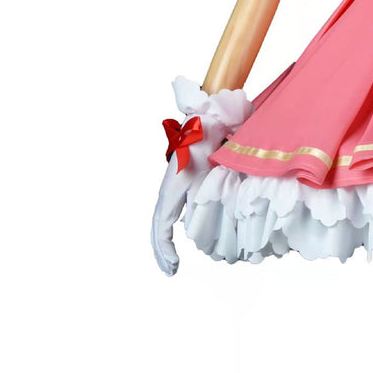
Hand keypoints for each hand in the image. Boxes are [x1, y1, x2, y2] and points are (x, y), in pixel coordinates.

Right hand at [150, 77, 251, 275]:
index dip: (163, 243)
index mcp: (177, 176)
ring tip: (171, 267)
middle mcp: (173, 183)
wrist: (212, 106)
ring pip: (166, 220)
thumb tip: (210, 101)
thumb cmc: (212, 114)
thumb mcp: (212, 119)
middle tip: (171, 271)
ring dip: (166, 243)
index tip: (173, 263)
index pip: (162, 216)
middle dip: (161, 250)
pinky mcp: (187, 184)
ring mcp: (178, 185)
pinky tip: (183, 244)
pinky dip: (176, 230)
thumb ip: (213, 115)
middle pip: (159, 224)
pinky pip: (179, 212)